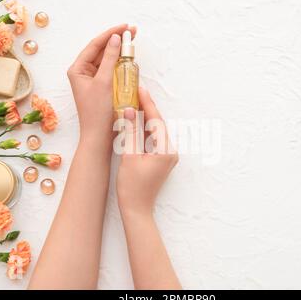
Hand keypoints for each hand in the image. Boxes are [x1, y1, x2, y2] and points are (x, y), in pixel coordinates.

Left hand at [67, 24, 136, 142]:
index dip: (110, 34)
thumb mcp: (104, 82)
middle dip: (116, 41)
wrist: (99, 137)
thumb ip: (110, 59)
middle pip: (101, 51)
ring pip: (107, 60)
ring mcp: (93, 80)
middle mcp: (83, 73)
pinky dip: (120, 64)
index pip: (95, 45)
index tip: (125, 27)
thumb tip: (115, 39)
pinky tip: (129, 59)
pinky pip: (111, 71)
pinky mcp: (102, 88)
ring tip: (132, 42)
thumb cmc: (97, 112)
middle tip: (132, 32)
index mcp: (77, 69)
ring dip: (119, 51)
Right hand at [117, 88, 178, 215]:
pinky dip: (143, 131)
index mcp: (166, 150)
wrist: (136, 210)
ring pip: (154, 132)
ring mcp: (166, 157)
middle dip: (146, 109)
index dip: (147, 104)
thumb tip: (130, 110)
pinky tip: (135, 122)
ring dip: (144, 119)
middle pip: (157, 124)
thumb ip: (131, 132)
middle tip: (135, 92)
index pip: (156, 121)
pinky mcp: (160, 160)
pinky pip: (152, 140)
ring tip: (133, 103)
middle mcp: (170, 152)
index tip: (140, 89)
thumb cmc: (132, 187)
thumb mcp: (129, 156)